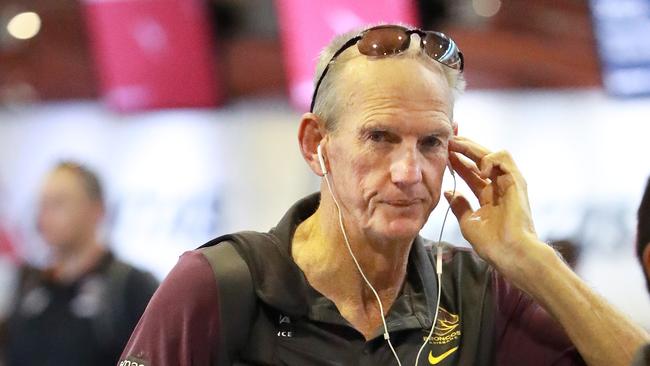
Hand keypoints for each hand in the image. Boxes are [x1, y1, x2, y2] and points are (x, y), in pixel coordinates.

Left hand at [445, 136, 549, 282]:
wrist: (509, 253)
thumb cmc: (492, 243)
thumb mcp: (468, 222)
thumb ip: (459, 205)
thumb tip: (448, 192)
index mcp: (487, 195)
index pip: (470, 170)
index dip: (457, 160)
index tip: (442, 151)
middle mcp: (498, 186)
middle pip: (480, 158)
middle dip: (463, 146)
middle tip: (447, 139)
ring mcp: (508, 182)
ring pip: (492, 153)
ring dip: (473, 147)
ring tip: (456, 146)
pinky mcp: (516, 181)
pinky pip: (504, 158)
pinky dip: (490, 159)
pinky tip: (479, 169)